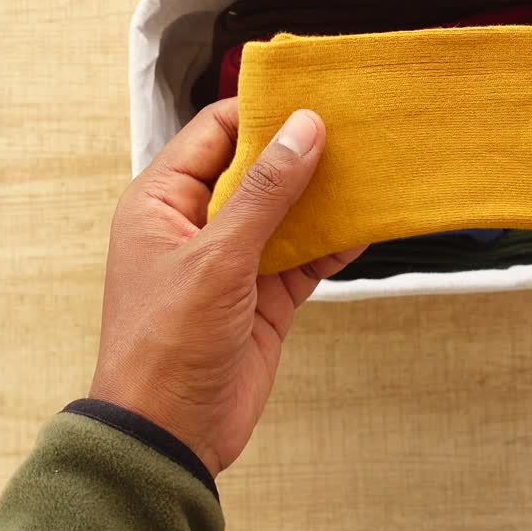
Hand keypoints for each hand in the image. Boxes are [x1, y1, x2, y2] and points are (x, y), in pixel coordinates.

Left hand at [89, 100, 362, 476]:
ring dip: (324, 194)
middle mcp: (197, 224)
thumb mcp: (217, 257)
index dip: (261, 112)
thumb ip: (266, 192)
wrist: (170, 435)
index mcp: (161, 202)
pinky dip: (334, 241)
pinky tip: (367, 222)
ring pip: (287, 211)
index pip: (214, 134)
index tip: (310, 95)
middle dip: (302, 151)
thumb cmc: (165, 344)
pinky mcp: (264, 296)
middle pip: (256, 169)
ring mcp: (234, 261)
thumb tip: (303, 129)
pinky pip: (305, 255)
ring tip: (370, 167)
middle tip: (353, 126)